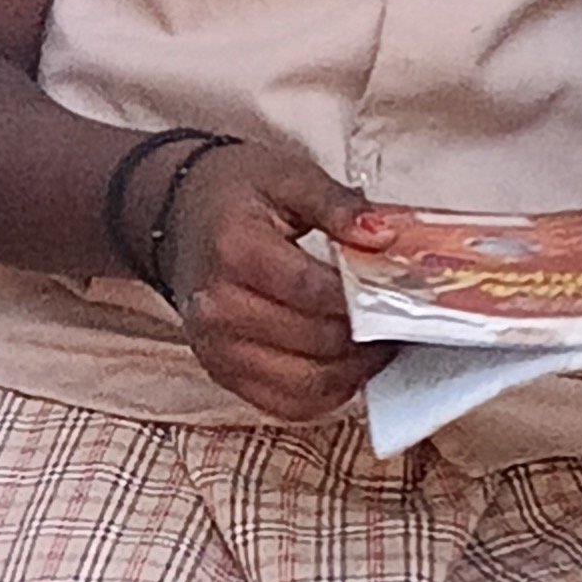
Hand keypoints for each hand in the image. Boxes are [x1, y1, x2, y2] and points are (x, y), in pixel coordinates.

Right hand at [142, 138, 375, 426]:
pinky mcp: (223, 374)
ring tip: (379, 343)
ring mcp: (216, 348)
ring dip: (354, 370)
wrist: (181, 215)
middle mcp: (217, 308)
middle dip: (367, 335)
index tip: (399, 291)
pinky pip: (288, 404)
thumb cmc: (238, 195)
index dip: (363, 298)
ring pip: (307, 384)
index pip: (312, 291)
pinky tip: (347, 365)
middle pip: (314, 341)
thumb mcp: (287, 177)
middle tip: (400, 319)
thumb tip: (381, 236)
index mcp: (234, 251)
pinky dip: (327, 392)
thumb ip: (337, 204)